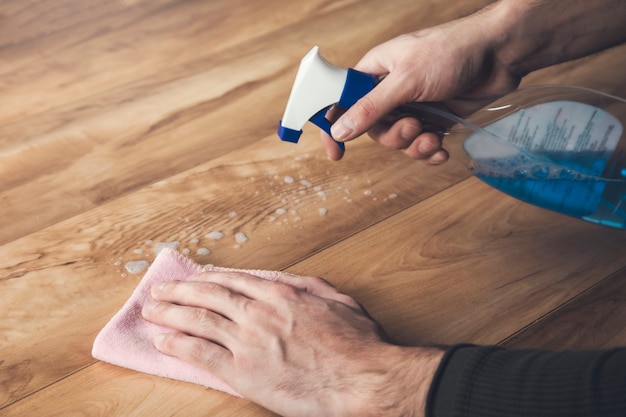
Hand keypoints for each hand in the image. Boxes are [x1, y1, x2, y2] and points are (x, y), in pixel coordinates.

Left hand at [141, 271, 442, 416]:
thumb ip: (310, 286)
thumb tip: (288, 280)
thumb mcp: (339, 301)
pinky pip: (201, 354)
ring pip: (199, 321)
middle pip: (208, 296)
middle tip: (159, 290)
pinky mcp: (243, 372)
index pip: (234, 281)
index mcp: (281, 294)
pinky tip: (163, 341)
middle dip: (179, 291)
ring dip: (170, 313)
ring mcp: (248, 342)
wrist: (360, 379)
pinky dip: (179, 345)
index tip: (193, 279)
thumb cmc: (356, 344)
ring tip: (151, 310)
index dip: (208, 279)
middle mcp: (259, 313)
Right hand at [323, 3, 521, 161]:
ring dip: (414, 145)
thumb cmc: (452, 52)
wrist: (500, 54)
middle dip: (393, 136)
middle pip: (374, 129)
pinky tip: (441, 150)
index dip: (335, 126)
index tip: (336, 153)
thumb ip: (371, 108)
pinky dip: (429, 151)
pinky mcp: (435, 118)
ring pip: (398, 140)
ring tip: (432, 136)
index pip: (343, 101)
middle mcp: (391, 90)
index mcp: (375, 71)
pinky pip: (421, 145)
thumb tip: (340, 130)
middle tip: (414, 126)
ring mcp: (413, 105)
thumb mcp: (406, 80)